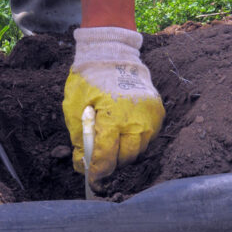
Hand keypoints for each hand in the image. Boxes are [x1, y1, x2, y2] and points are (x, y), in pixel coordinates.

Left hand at [63, 27, 164, 188]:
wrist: (111, 53)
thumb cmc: (89, 78)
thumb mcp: (74, 106)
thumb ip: (78, 137)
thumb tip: (82, 162)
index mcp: (112, 119)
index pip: (107, 158)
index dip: (98, 172)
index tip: (93, 179)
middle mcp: (137, 121)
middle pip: (126, 158)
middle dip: (112, 163)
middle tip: (100, 158)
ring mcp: (151, 116)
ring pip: (140, 149)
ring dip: (125, 151)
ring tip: (112, 141)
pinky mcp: (158, 111)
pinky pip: (148, 136)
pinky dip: (135, 138)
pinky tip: (124, 129)